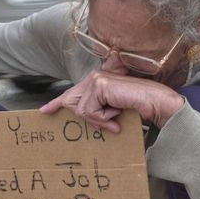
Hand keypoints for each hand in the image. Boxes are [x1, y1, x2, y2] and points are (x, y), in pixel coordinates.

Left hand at [40, 70, 184, 131]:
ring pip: (81, 111)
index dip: (56, 103)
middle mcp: (93, 78)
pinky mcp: (99, 85)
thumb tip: (82, 117)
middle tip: (112, 121)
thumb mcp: (112, 111)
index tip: (44, 111)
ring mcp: (96, 79)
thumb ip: (96, 113)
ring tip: (117, 116)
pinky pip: (89, 111)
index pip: (71, 94)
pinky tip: (117, 112)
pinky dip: (103, 118)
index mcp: (96, 82)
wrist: (155, 104)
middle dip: (89, 118)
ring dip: (100, 120)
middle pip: (71, 104)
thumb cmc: (138, 108)